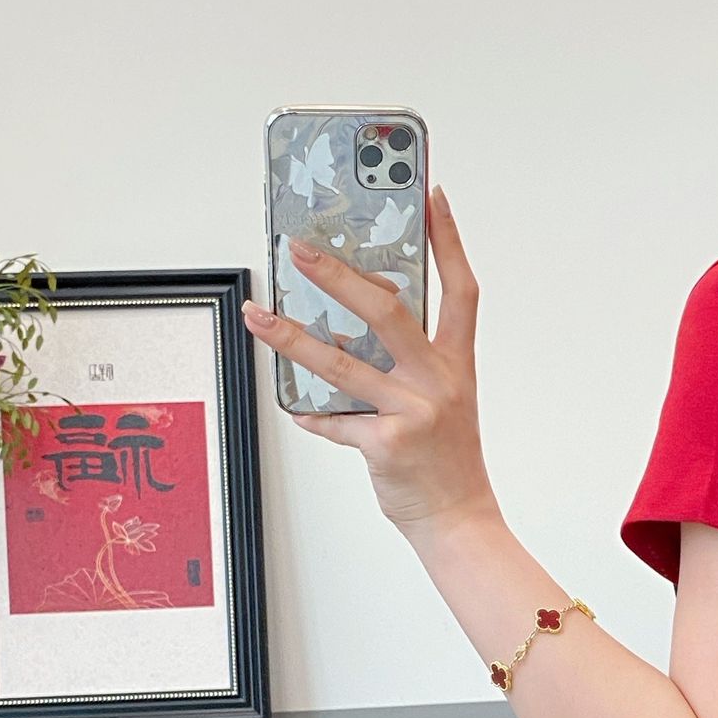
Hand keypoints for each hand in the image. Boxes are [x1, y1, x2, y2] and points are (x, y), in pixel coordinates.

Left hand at [243, 188, 496, 538]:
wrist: (458, 518)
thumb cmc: (446, 458)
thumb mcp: (443, 399)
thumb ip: (406, 361)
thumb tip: (346, 327)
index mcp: (455, 362)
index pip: (459, 288)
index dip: (447, 241)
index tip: (430, 198)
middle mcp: (438, 380)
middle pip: (388, 311)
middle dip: (341, 275)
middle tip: (303, 249)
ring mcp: (414, 410)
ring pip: (342, 363)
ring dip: (292, 336)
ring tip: (258, 315)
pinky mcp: (388, 443)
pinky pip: (334, 420)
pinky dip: (311, 414)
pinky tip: (296, 407)